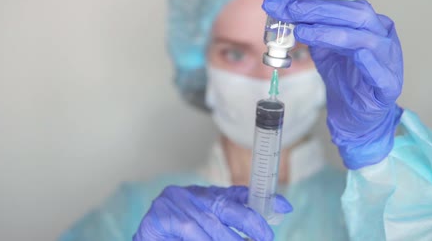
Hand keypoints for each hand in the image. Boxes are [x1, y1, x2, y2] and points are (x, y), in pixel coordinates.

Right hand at [133, 185, 291, 240]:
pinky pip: (190, 234)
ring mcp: (174, 206)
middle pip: (225, 209)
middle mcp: (191, 196)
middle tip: (265, 238)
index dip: (259, 200)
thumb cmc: (177, 232)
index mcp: (204, 195)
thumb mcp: (205, 221)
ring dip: (229, 240)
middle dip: (249, 224)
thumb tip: (263, 224)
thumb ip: (228, 217)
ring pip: (209, 228)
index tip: (284, 206)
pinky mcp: (160, 220)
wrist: (147, 236)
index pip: (235, 194)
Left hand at [262, 0, 403, 169]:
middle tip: (292, 11)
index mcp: (367, 23)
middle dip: (321, 11)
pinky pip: (380, 71)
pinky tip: (356, 54)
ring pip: (366, 39)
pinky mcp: (389, 85)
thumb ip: (305, 25)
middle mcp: (382, 35)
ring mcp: (388, 59)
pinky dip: (368, 61)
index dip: (310, 3)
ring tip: (304, 32)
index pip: (340, 7)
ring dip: (333, 33)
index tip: (281, 4)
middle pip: (356, 14)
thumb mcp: (321, 47)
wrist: (355, 114)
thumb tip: (276, 5)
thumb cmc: (343, 76)